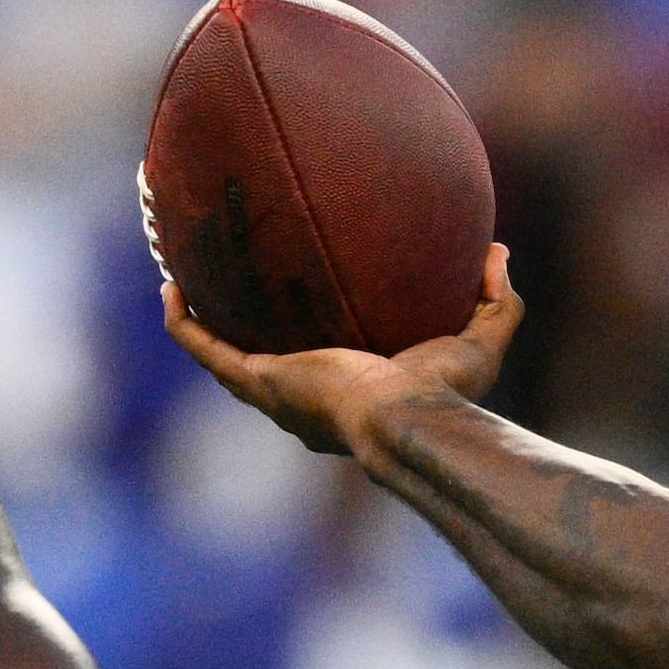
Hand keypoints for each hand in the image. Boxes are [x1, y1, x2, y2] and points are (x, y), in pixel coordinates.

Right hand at [163, 248, 524, 457]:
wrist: (409, 417)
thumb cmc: (445, 395)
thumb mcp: (481, 340)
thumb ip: (498, 299)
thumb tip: (498, 250)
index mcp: (349, 394)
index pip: (322, 366)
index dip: (308, 340)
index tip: (305, 306)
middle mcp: (304, 398)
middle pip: (263, 361)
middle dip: (243, 331)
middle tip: (232, 290)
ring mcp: (275, 392)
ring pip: (223, 355)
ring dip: (198, 322)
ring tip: (182, 284)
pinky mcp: (257, 380)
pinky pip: (205, 349)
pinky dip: (183, 323)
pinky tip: (170, 289)